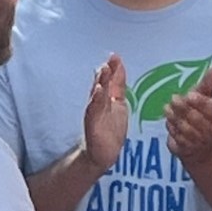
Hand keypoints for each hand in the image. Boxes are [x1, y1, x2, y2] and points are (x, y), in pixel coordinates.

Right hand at [83, 54, 125, 170]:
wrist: (101, 154)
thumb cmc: (110, 131)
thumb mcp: (118, 105)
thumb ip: (117, 88)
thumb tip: (119, 69)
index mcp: (108, 98)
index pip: (111, 80)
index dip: (114, 68)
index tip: (115, 56)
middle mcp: (100, 103)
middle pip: (103, 84)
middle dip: (106, 72)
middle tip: (110, 60)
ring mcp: (95, 112)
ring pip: (98, 94)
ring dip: (100, 81)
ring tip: (104, 69)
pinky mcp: (92, 124)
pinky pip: (94, 110)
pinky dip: (96, 100)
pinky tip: (98, 91)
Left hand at [164, 62, 211, 165]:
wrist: (201, 146)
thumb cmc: (201, 115)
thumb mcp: (205, 96)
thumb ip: (209, 82)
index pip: (209, 108)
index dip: (200, 102)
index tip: (190, 95)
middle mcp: (208, 128)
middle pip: (197, 119)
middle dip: (184, 109)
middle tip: (174, 99)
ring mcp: (197, 141)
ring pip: (187, 130)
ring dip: (176, 119)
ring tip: (167, 109)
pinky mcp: (186, 150)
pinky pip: (178, 141)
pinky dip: (173, 132)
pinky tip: (169, 123)